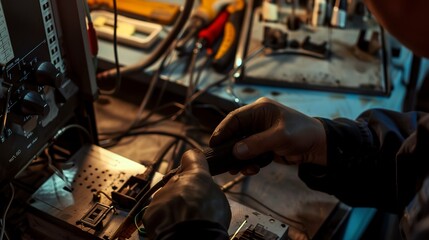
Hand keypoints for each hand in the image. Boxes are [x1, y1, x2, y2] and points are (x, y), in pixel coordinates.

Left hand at [142, 150, 230, 238]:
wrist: (192, 237)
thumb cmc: (209, 221)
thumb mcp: (219, 199)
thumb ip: (208, 189)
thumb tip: (204, 192)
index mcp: (196, 175)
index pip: (192, 157)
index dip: (193, 162)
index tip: (194, 167)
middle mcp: (176, 181)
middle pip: (178, 182)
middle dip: (183, 192)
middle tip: (193, 207)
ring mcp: (161, 195)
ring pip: (167, 197)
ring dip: (173, 206)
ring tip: (184, 221)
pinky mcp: (150, 211)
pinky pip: (157, 212)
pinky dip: (163, 219)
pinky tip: (173, 227)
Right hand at [209, 97, 326, 174]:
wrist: (318, 147)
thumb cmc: (302, 134)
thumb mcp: (279, 137)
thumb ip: (257, 144)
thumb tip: (235, 152)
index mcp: (259, 110)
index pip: (234, 118)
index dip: (222, 130)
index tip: (214, 144)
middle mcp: (257, 120)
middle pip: (235, 133)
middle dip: (230, 148)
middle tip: (223, 161)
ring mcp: (260, 133)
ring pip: (241, 146)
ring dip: (239, 159)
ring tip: (238, 170)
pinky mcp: (263, 145)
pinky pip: (249, 154)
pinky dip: (248, 163)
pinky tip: (251, 170)